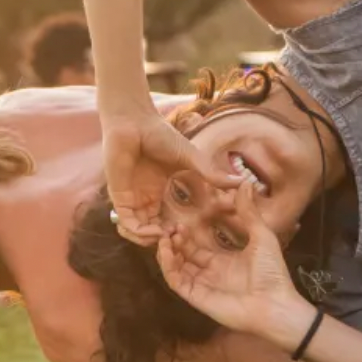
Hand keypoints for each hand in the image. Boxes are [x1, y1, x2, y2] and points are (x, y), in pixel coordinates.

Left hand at [101, 106, 237, 244]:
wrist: (135, 121)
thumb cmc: (160, 135)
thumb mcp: (192, 160)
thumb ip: (212, 174)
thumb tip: (242, 181)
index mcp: (158, 193)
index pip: (165, 222)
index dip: (176, 232)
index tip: (189, 232)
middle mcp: (144, 199)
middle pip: (151, 231)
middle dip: (164, 240)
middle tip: (178, 239)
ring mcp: (131, 198)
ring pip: (136, 232)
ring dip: (151, 241)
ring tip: (166, 237)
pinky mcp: (119, 196)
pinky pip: (126, 223)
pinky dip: (139, 233)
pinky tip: (155, 232)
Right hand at [154, 183, 301, 336]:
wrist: (276, 305)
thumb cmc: (271, 273)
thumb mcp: (262, 237)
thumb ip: (249, 213)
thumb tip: (246, 184)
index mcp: (224, 261)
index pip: (197, 246)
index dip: (186, 234)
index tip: (179, 220)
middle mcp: (209, 273)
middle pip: (183, 255)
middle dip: (174, 241)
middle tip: (168, 227)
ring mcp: (201, 285)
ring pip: (175, 267)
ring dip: (167, 252)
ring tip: (165, 236)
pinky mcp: (196, 297)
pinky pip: (176, 281)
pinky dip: (167, 266)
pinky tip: (167, 250)